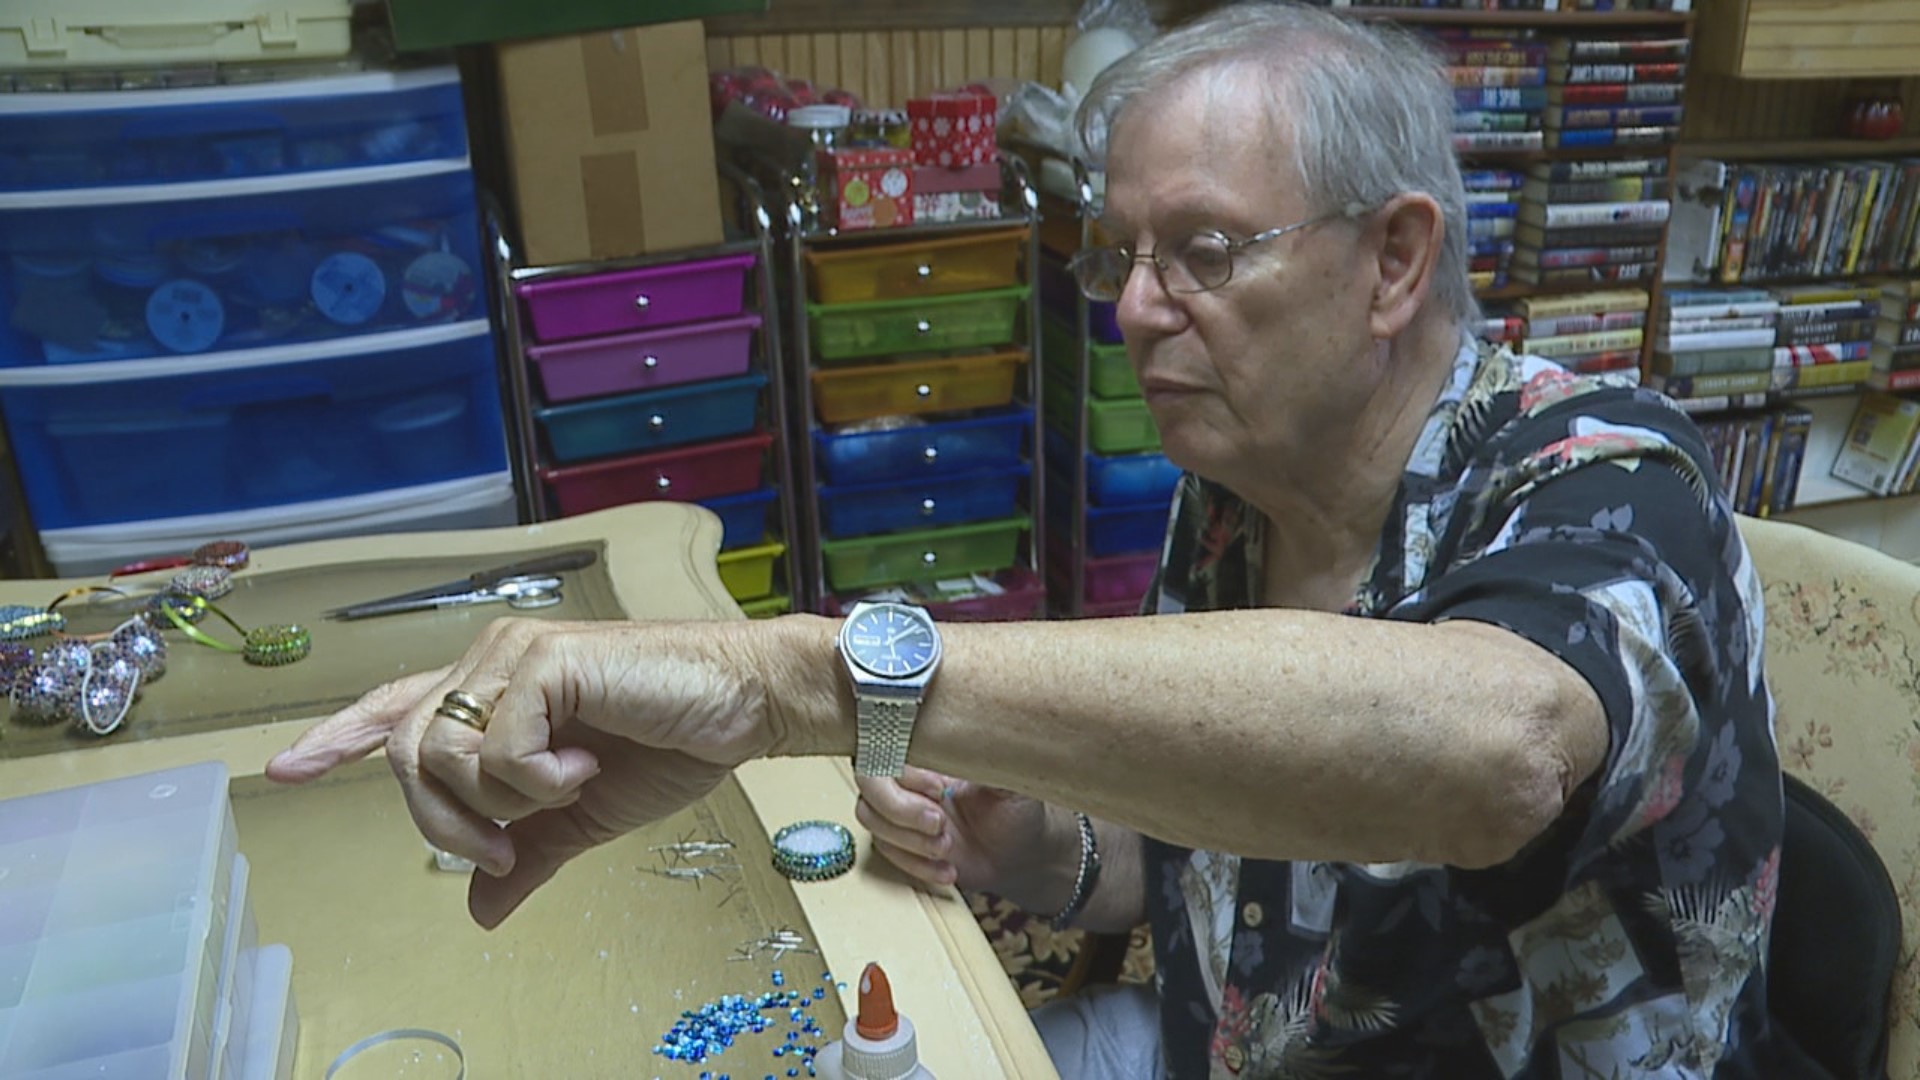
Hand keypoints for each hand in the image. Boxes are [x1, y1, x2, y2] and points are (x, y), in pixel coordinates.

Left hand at [267, 617, 780, 927]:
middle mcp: (494, 661)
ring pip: (442, 753)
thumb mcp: (586, 816)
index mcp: (498, 691)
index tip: (287, 769)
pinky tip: (587, 768)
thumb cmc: (675, 741)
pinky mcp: (546, 660)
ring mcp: (515, 655)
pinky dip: (538, 780)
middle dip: (443, 820)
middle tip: (507, 851)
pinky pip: (498, 747)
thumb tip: (482, 910)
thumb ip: (530, 854)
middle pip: (406, 752)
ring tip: (566, 794)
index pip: (397, 707)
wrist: (743, 706)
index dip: (339, 737)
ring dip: (499, 802)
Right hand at [854, 767, 1071, 906]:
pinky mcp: (903, 844)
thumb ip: (993, 759)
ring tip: (946, 846)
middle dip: (901, 809)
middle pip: (869, 786)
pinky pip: (886, 852)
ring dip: (907, 839)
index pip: (889, 749)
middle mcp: (910, 781)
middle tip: (939, 823)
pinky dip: (916, 864)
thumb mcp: (1012, 782)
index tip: (940, 788)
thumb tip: (982, 732)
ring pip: (871, 819)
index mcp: (931, 756)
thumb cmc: (1018, 811)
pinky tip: (946, 868)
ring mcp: (902, 813)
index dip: (906, 772)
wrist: (1022, 855)